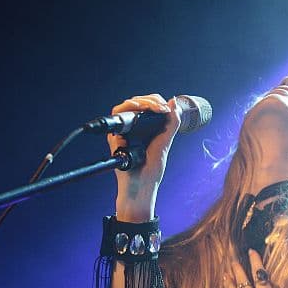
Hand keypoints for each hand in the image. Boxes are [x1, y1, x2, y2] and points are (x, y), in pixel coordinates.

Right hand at [107, 94, 180, 221]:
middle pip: (136, 102)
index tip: (166, 107)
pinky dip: (127, 113)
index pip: (147, 105)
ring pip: (125, 107)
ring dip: (138, 103)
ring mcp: (122, 133)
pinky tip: (139, 111)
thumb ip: (171, 124)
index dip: (155, 101)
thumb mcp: (165, 143)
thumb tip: (174, 102)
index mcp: (145, 128)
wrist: (141, 187)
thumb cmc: (151, 170)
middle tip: (160, 107)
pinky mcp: (114, 139)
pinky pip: (116, 119)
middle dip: (149, 100)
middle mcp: (132, 128)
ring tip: (150, 107)